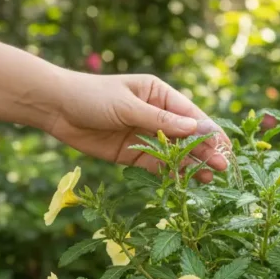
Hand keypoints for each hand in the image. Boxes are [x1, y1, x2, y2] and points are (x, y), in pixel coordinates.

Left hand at [46, 71, 228, 182]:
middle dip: (206, 151)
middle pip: (188, 137)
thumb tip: (195, 130)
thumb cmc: (91, 96)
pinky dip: (172, 175)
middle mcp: (158, 116)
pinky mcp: (134, 155)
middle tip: (222, 168)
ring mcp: (147, 136)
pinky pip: (158, 166)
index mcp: (160, 95)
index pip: (191, 116)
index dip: (209, 132)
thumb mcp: (127, 106)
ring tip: (210, 178)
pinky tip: (186, 183)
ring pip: (176, 154)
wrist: (55, 108)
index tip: (224, 147)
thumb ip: (160, 121)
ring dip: (193, 166)